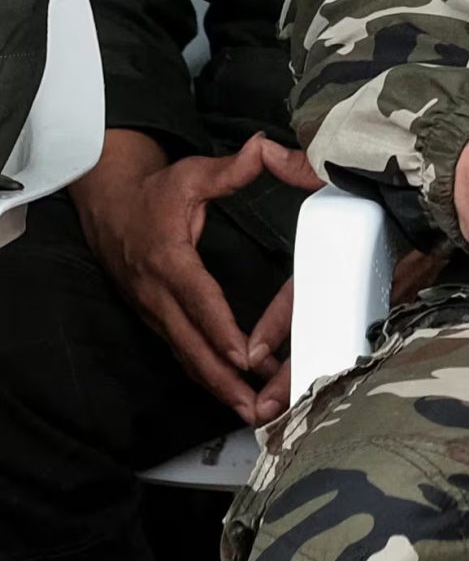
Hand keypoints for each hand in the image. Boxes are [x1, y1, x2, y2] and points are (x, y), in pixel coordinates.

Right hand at [73, 130, 320, 422]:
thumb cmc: (156, 191)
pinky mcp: (154, 318)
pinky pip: (181, 352)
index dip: (220, 330)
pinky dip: (206, 375)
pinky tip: (232, 392)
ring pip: (185, 356)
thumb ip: (233, 169)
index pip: (198, 299)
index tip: (245, 358)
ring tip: (252, 411)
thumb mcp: (193, 173)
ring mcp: (153, 310)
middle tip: (256, 406)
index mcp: (168, 258)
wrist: (108, 204)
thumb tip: (267, 149)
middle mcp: (157, 292)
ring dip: (217, 386)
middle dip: (224, 379)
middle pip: (190, 344)